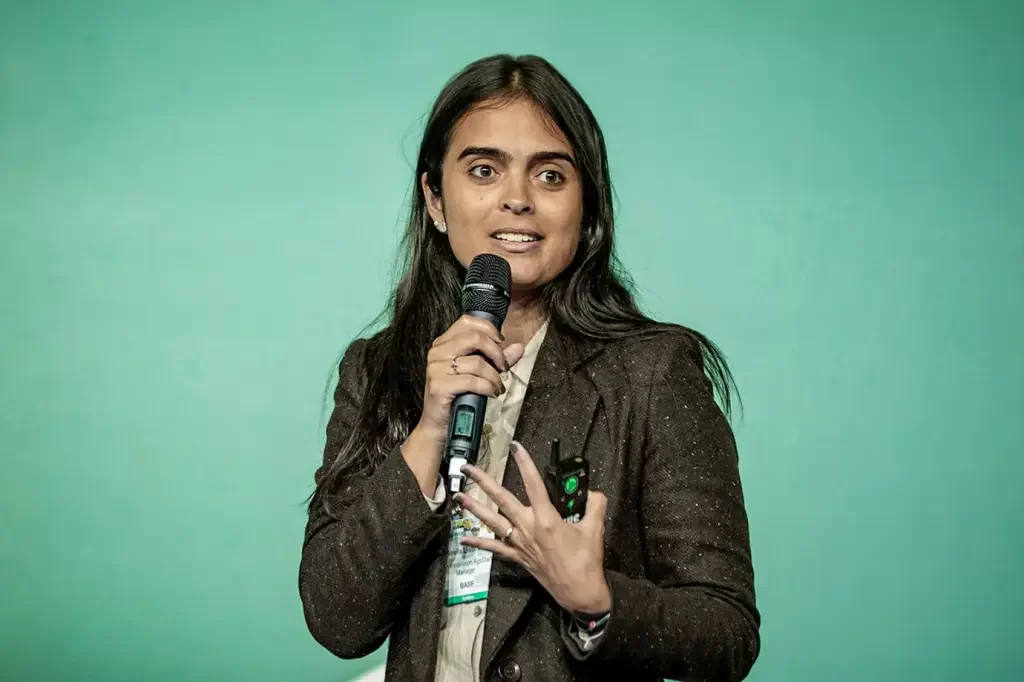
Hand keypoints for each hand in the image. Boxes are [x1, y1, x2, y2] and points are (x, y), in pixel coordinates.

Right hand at [402, 315, 523, 495]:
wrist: (438, 425)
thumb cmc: (457, 396)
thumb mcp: (478, 373)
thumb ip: (497, 358)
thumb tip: (518, 347)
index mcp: (444, 343)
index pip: (468, 321)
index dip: (489, 329)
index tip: (501, 343)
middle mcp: (437, 352)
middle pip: (475, 338)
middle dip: (496, 353)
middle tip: (503, 368)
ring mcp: (436, 368)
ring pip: (477, 362)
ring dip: (495, 377)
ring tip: (497, 386)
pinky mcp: (439, 386)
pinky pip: (472, 381)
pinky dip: (488, 387)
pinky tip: (491, 394)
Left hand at [455, 442, 611, 614]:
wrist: (580, 593)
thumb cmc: (587, 561)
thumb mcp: (595, 529)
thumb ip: (595, 505)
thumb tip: (594, 492)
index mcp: (546, 519)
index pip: (533, 484)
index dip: (524, 463)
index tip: (515, 446)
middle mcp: (528, 528)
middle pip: (501, 499)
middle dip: (483, 482)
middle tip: (468, 468)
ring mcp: (520, 543)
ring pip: (492, 521)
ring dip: (473, 508)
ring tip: (458, 496)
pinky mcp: (518, 557)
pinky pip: (495, 548)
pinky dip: (479, 543)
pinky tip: (464, 538)